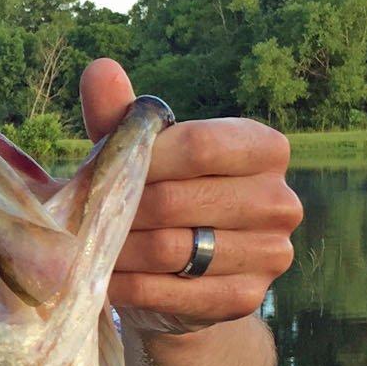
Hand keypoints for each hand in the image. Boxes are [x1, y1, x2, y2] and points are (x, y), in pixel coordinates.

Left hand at [80, 59, 301, 335]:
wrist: (186, 276)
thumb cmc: (164, 198)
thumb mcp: (145, 155)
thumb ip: (122, 116)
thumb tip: (100, 68)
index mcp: (263, 148)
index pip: (199, 145)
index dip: (143, 160)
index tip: (105, 172)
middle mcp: (280, 199)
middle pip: (177, 200)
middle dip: (122, 212)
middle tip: (87, 219)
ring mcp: (271, 252)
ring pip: (173, 249)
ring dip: (121, 252)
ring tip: (92, 249)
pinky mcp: (247, 298)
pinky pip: (176, 293)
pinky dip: (133, 288)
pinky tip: (111, 282)